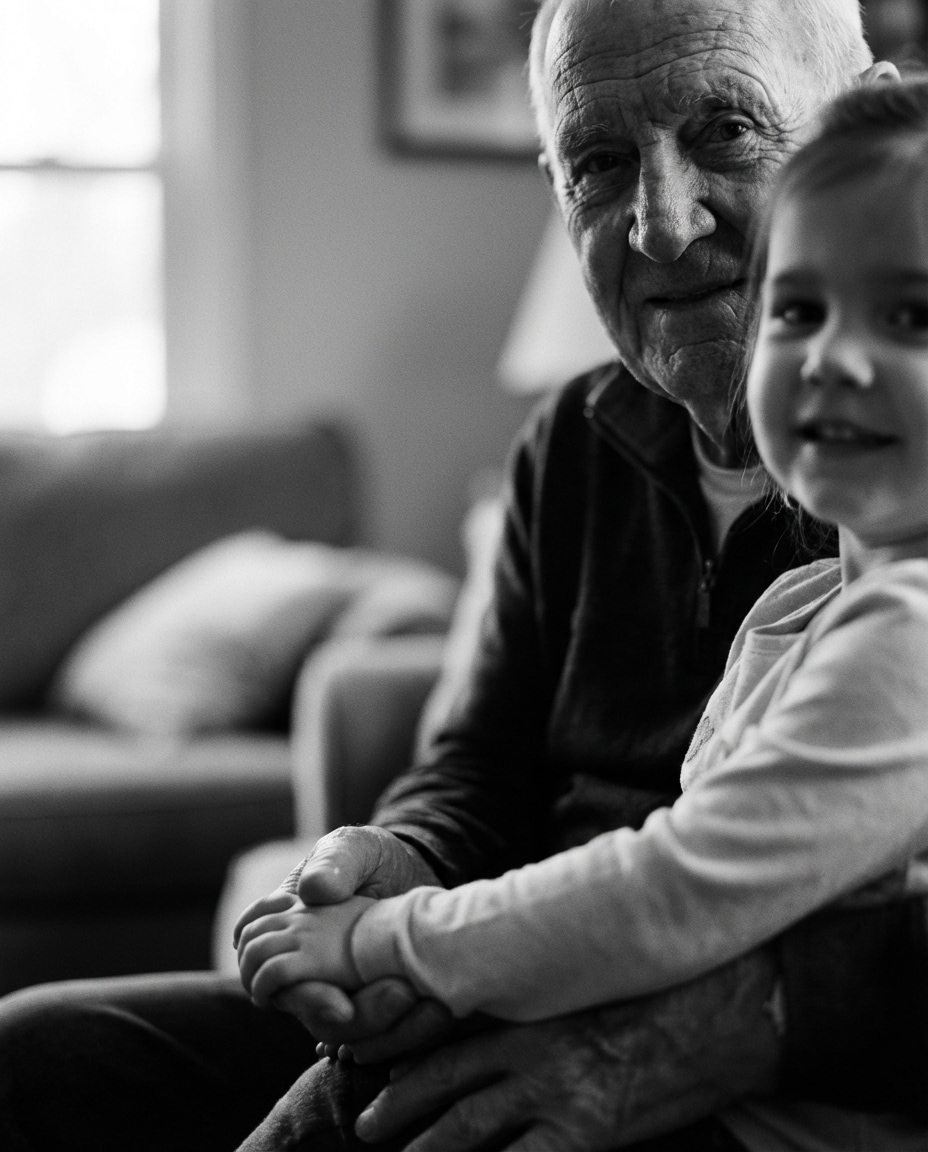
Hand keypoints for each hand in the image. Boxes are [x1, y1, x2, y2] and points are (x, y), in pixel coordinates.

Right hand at [234, 826, 441, 1032]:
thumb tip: (312, 892)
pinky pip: (379, 1034)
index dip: (308, 1000)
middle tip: (404, 995)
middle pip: (319, 1021)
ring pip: (348, 1032)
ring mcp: (338, 989)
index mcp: (284, 936)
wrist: (409, 867)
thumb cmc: (372, 857)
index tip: (345, 1009)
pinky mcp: (372, 999)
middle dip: (362, 1016)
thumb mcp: (357, 848)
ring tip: (420, 995)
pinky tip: (429, 1007)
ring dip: (385, 1021)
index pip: (273, 982)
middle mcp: (304, 971)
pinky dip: (402, 1027)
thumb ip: (334, 862)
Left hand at [354, 951, 780, 1150]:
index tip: (383, 1080)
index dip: (411, 1065)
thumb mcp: (587, 984)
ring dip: (429, 1150)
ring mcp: (554, 1096)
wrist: (716, 1013)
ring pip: (467, 1133)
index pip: (449, 1041)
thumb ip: (543, 1001)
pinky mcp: (585, 1134)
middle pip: (445, 1089)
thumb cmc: (654, 990)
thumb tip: (508, 1015)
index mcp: (527, 1011)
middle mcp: (528, 1052)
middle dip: (400, 1111)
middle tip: (367, 1127)